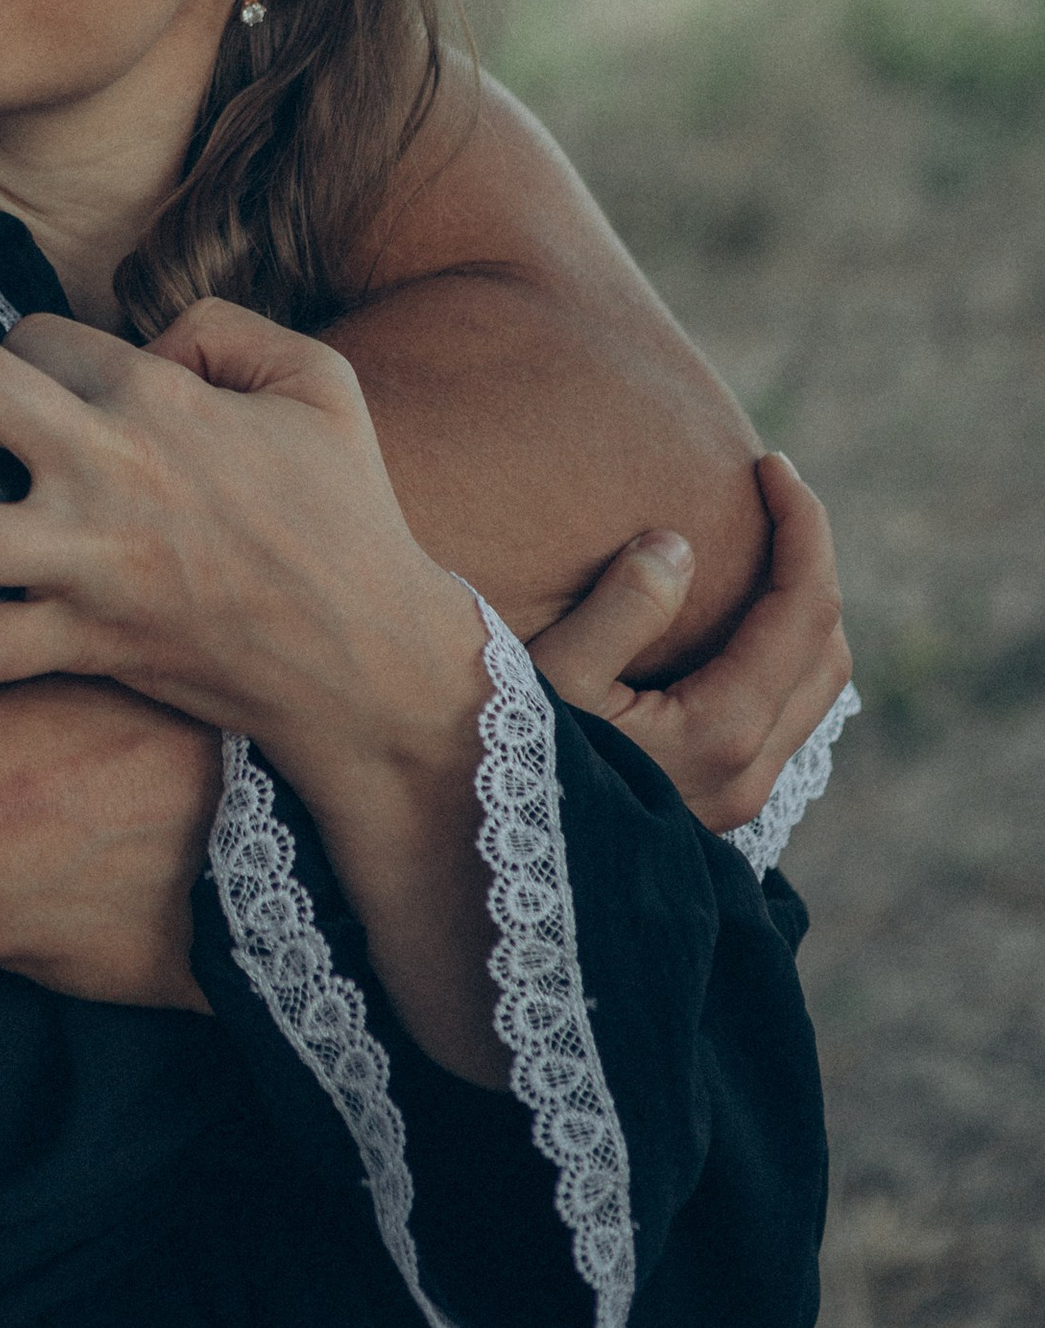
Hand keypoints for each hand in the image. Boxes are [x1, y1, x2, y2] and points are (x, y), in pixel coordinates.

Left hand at [0, 299, 500, 1076]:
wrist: (367, 662)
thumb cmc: (349, 515)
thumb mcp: (322, 381)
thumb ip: (231, 328)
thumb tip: (152, 332)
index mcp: (161, 397)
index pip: (44, 339)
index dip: (9, 341)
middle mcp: (109, 471)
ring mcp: (89, 564)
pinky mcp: (85, 643)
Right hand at [527, 452, 851, 834]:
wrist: (499, 864)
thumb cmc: (508, 758)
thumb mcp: (551, 675)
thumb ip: (622, 606)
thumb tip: (679, 546)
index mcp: (723, 732)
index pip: (807, 609)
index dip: (804, 525)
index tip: (773, 463)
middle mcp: (750, 772)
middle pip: (828, 647)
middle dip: (813, 560)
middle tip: (769, 495)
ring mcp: (739, 795)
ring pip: (814, 687)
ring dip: (800, 609)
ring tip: (755, 546)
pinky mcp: (718, 801)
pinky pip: (783, 713)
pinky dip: (779, 651)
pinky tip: (725, 619)